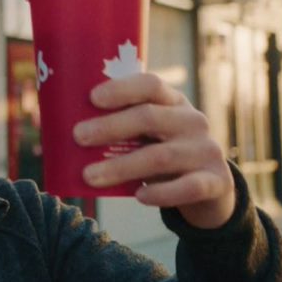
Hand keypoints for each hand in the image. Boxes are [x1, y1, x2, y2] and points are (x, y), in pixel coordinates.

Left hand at [72, 73, 235, 228]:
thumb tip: (65, 134)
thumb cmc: (163, 154)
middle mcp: (193, 121)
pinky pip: (187, 187)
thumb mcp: (149, 135)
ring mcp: (207, 150)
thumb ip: (122, 129)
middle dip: (110, 127)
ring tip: (90, 176)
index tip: (92, 98)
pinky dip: (161, 192)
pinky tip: (139, 196)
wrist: (210, 189)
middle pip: (150, 117)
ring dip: (121, 167)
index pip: (150, 84)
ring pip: (160, 156)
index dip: (122, 89)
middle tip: (79, 137)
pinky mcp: (216, 181)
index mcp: (173, 102)